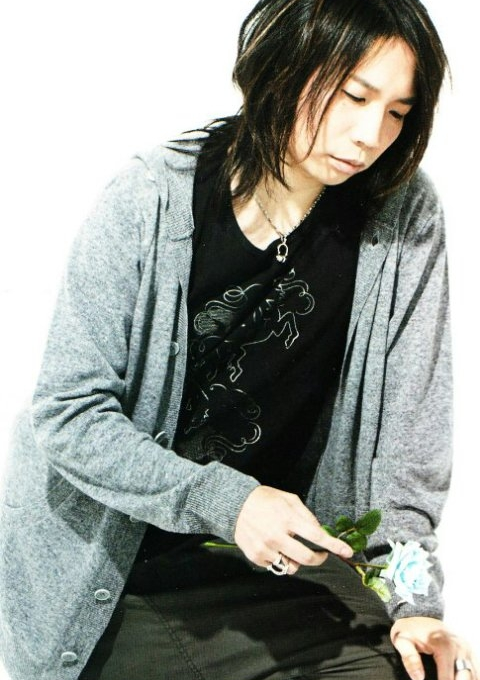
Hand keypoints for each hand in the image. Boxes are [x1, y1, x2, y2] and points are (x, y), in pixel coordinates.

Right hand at [234, 485, 353, 574]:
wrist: (235, 504)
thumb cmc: (266, 499)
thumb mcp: (289, 499)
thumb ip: (306, 515)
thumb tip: (319, 532)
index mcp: (287, 518)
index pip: (316, 536)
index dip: (334, 545)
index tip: (347, 552)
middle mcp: (277, 535)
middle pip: (307, 558)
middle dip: (319, 559)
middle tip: (320, 554)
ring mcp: (265, 548)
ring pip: (291, 567)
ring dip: (296, 560)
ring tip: (290, 547)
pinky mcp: (255, 556)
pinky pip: (275, 566)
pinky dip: (278, 558)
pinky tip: (273, 546)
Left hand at [391, 616, 477, 679]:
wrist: (420, 612)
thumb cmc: (410, 628)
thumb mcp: (403, 640)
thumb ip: (410, 659)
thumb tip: (419, 678)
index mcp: (444, 646)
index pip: (448, 679)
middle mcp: (460, 648)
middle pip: (464, 678)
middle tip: (440, 679)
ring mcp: (466, 649)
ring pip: (473, 675)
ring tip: (447, 678)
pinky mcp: (469, 650)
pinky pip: (474, 670)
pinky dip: (469, 677)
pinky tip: (459, 678)